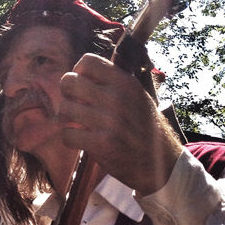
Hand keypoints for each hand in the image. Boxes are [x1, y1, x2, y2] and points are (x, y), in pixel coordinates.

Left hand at [57, 54, 182, 194]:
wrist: (160, 163)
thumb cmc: (144, 127)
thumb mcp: (137, 96)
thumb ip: (114, 82)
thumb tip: (82, 69)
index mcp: (125, 82)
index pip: (87, 62)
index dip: (78, 73)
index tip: (83, 86)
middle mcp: (117, 98)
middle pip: (68, 82)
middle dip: (67, 94)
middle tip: (75, 104)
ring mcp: (109, 121)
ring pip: (65, 108)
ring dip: (67, 118)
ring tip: (78, 124)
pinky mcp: (102, 144)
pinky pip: (67, 135)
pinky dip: (70, 139)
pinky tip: (80, 140)